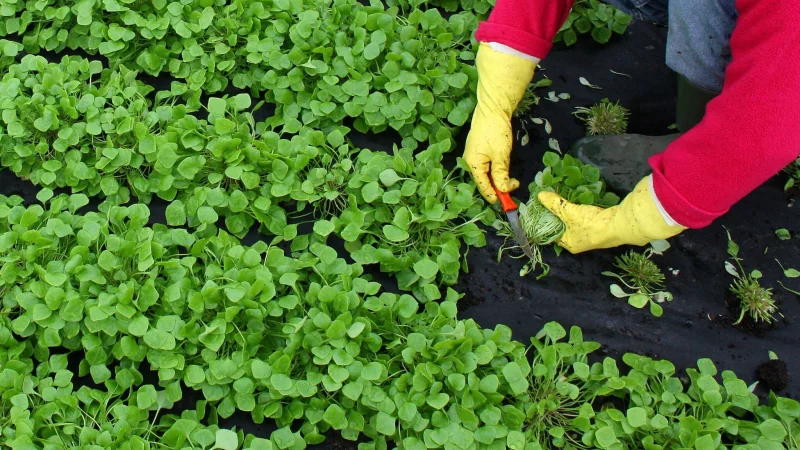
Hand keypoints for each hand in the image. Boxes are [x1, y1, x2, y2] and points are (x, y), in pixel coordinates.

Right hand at [464, 43, 536, 203]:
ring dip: (498, 178)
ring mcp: (473, 155)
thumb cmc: (495, 131)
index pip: (483, 186)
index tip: (507, 202)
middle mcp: (470, 161)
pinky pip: (486, 165)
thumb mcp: (501, 155)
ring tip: (512, 179)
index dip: (495, 196)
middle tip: (514, 187)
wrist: (493, 108)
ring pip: (486, 173)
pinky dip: (496, 169)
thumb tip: (503, 190)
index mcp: (472, 164)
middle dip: (498, 186)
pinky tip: (504, 169)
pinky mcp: (478, 150)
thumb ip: (501, 174)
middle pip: (483, 181)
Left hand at [537, 176, 686, 252]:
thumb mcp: (569, 212)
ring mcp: (591, 236)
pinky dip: (581, 210)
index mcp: (570, 244)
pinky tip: (578, 200)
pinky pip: (586, 218)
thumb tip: (540, 195)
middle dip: (559, 215)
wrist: (619, 225)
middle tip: (550, 202)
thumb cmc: (591, 224)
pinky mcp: (601, 227)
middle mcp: (579, 243)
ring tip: (562, 199)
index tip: (540, 210)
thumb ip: (555, 204)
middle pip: (564, 227)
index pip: (552, 234)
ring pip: (575, 222)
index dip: (545, 222)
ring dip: (570, 212)